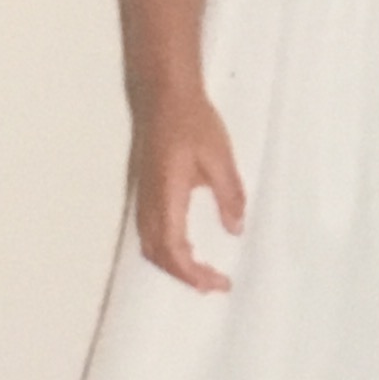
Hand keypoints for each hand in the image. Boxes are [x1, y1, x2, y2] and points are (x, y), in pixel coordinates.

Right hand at [132, 89, 243, 292]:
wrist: (163, 95)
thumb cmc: (192, 121)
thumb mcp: (219, 158)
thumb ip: (229, 196)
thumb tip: (235, 229)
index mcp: (166, 197)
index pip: (173, 250)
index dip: (193, 273)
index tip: (218, 283)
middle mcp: (148, 202)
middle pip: (157, 255)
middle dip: (184, 276)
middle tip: (214, 284)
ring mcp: (143, 196)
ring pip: (150, 245)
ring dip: (173, 264)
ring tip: (201, 273)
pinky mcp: (145, 190)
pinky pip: (149, 232)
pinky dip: (166, 249)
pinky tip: (186, 246)